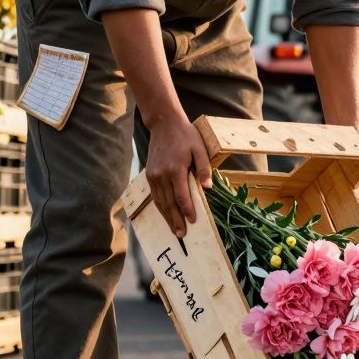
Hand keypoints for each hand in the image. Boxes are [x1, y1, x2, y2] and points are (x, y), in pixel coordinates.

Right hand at [146, 112, 214, 237]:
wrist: (164, 124)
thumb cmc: (185, 136)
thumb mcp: (200, 149)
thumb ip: (204, 168)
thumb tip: (208, 187)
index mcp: (175, 169)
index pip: (181, 196)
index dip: (187, 210)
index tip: (193, 221)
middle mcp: (162, 175)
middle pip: (169, 203)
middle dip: (176, 220)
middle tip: (182, 235)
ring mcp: (153, 175)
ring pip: (160, 202)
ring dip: (167, 218)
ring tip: (174, 230)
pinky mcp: (149, 175)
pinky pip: (155, 196)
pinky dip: (160, 208)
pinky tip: (166, 216)